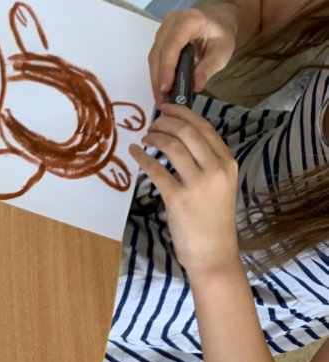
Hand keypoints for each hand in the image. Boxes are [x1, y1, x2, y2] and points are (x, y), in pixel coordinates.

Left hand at [129, 104, 239, 275]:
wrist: (214, 253)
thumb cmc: (213, 220)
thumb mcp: (220, 186)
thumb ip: (207, 163)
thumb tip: (180, 138)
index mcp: (227, 162)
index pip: (204, 127)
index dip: (182, 113)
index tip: (166, 108)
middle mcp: (216, 169)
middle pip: (187, 131)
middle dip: (165, 121)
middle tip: (152, 123)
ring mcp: (198, 183)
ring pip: (172, 146)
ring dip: (154, 136)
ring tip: (145, 138)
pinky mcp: (178, 198)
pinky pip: (156, 170)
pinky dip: (142, 158)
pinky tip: (135, 153)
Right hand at [148, 5, 238, 104]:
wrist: (217, 22)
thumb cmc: (221, 36)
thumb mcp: (222, 52)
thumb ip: (209, 68)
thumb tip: (196, 87)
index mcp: (191, 20)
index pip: (173, 45)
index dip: (167, 67)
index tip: (165, 89)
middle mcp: (172, 20)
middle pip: (159, 52)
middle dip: (158, 78)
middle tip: (161, 100)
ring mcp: (163, 27)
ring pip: (154, 55)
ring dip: (155, 78)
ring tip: (160, 98)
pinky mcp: (159, 35)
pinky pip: (155, 56)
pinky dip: (157, 73)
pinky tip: (161, 88)